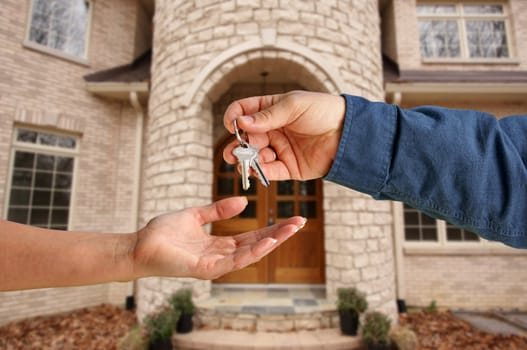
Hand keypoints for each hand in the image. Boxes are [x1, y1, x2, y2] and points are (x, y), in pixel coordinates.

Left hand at [132, 197, 305, 279]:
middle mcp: (221, 256)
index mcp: (219, 244)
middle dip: (279, 234)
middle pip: (256, 244)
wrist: (139, 244)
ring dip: (272, 242)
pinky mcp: (205, 269)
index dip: (272, 227)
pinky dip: (252, 252)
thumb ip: (218, 210)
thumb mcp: (195, 215)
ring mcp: (214, 264)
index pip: (252, 236)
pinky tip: (267, 241)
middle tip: (300, 222)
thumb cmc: (163, 233)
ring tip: (290, 230)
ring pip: (250, 254)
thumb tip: (243, 202)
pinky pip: (233, 261)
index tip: (291, 219)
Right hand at [223, 90, 345, 180]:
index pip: (244, 111)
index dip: (234, 117)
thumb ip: (267, 116)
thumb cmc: (324, 111)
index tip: (231, 125)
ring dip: (246, 160)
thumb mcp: (294, 105)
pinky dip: (260, 172)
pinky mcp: (288, 167)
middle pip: (246, 138)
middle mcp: (273, 130)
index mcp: (272, 109)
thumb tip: (241, 123)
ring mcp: (279, 149)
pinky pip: (269, 172)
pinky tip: (255, 170)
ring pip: (254, 156)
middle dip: (237, 145)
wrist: (348, 133)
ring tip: (243, 162)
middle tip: (233, 152)